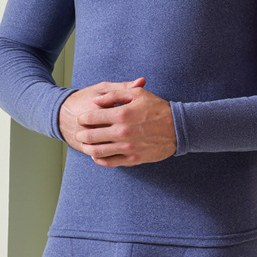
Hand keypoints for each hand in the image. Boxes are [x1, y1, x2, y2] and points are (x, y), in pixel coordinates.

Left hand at [60, 79, 177, 165]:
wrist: (178, 127)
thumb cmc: (157, 108)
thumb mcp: (138, 94)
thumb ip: (115, 95)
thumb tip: (97, 101)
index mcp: (122, 114)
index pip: (92, 117)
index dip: (83, 118)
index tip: (80, 119)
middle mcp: (122, 132)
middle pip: (91, 136)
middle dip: (81, 134)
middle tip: (78, 133)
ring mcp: (127, 147)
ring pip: (98, 151)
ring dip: (88, 148)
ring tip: (85, 145)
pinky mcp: (133, 158)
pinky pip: (111, 162)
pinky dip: (100, 160)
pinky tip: (97, 156)